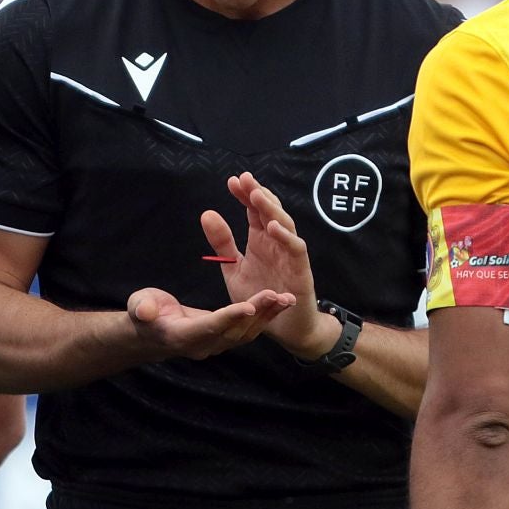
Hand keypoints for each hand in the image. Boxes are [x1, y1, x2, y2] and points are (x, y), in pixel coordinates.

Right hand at [126, 286, 294, 359]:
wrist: (152, 331)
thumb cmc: (145, 312)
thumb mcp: (139, 305)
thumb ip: (142, 308)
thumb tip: (145, 311)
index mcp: (183, 336)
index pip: (209, 327)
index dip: (228, 318)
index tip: (247, 306)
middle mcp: (203, 345)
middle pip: (234, 331)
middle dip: (256, 314)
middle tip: (276, 295)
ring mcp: (216, 345)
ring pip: (246, 333)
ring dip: (267, 316)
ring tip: (287, 298)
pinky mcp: (224, 338)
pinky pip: (249, 330)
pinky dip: (265, 317)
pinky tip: (280, 302)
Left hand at [201, 173, 338, 358]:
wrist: (283, 328)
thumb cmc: (260, 297)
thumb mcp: (234, 269)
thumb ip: (222, 243)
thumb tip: (207, 213)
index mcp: (261, 239)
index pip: (254, 210)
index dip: (245, 194)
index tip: (232, 181)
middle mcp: (276, 242)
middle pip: (270, 211)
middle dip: (258, 194)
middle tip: (245, 179)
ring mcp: (290, 254)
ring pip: (285, 224)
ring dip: (272, 209)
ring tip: (257, 195)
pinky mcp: (300, 270)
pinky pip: (296, 249)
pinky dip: (286, 237)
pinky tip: (272, 227)